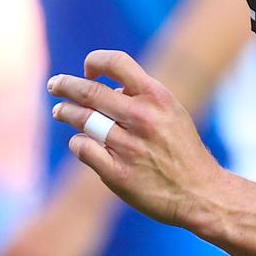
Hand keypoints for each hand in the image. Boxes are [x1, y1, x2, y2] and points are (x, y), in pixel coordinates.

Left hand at [49, 49, 228, 228]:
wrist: (201, 193)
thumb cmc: (183, 150)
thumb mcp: (172, 112)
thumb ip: (142, 97)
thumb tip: (103, 87)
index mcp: (157, 97)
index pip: (116, 62)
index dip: (94, 62)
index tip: (87, 71)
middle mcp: (142, 118)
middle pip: (89, 91)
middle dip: (65, 86)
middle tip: (54, 85)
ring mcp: (129, 146)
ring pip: (81, 119)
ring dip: (65, 112)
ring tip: (60, 112)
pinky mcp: (117, 174)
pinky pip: (83, 148)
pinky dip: (78, 143)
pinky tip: (81, 143)